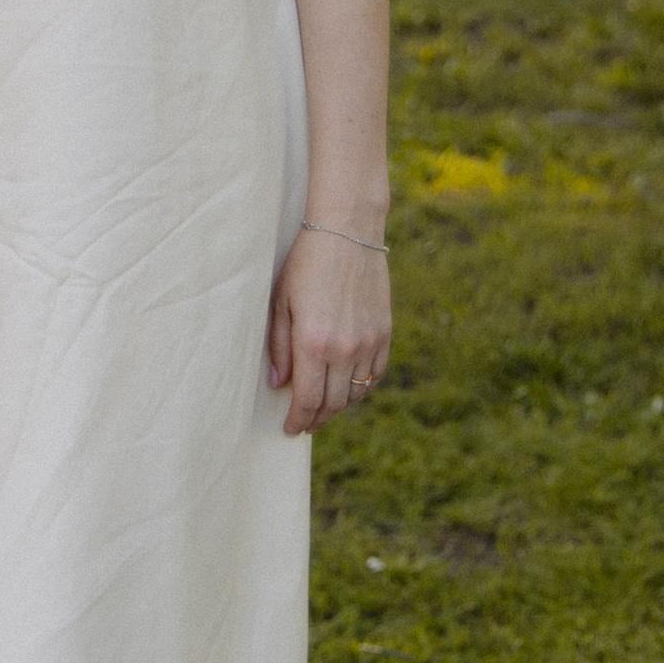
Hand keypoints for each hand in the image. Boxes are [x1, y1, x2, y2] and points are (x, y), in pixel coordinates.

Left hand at [268, 221, 389, 433]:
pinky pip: (375, 375)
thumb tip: (278, 385)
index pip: (307, 399)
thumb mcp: (281, 302)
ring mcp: (368, 343)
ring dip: (338, 406)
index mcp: (313, 343)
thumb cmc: (305, 264)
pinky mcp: (385, 333)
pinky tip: (348, 387)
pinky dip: (361, 388)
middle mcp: (344, 349)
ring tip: (323, 408)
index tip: (289, 429)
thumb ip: (279, 347)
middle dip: (316, 419)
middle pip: (332, 403)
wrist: (347, 233)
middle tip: (304, 424)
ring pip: (355, 393)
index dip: (298, 420)